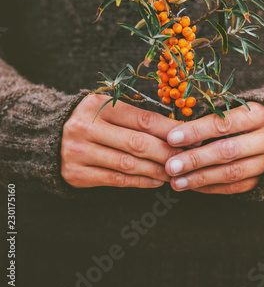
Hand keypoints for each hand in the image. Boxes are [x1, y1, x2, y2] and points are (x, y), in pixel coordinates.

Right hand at [61, 94, 181, 188]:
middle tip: (187, 159)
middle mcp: (85, 127)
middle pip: (137, 143)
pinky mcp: (76, 174)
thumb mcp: (108, 109)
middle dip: (167, 153)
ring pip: (128, 164)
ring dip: (156, 170)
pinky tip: (155, 181)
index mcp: (97, 104)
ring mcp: (78, 151)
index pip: (143, 119)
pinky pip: (116, 179)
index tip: (190, 138)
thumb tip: (177, 131)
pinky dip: (140, 181)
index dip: (170, 130)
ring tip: (174, 171)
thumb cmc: (91, 120)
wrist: (49, 137)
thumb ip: (137, 117)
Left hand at [165, 101, 263, 193]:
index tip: (172, 138)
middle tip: (171, 166)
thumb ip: (213, 117)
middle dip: (196, 159)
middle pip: (228, 150)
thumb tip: (177, 130)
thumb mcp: (238, 107)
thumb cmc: (248, 116)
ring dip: (201, 178)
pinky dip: (212, 187)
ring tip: (176, 181)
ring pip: (232, 172)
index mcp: (259, 114)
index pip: (224, 123)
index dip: (197, 131)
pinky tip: (192, 186)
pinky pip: (235, 187)